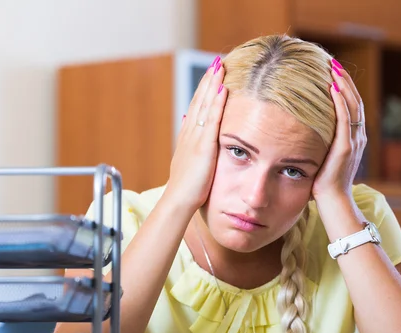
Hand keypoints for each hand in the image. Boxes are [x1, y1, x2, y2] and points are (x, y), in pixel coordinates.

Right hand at [165, 56, 227, 213]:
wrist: (178, 202)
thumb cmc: (186, 190)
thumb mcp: (189, 165)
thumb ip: (191, 148)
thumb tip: (190, 132)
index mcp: (187, 139)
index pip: (196, 109)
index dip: (204, 92)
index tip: (212, 77)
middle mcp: (189, 134)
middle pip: (199, 101)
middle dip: (208, 81)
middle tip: (217, 62)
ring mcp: (195, 139)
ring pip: (204, 106)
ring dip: (212, 85)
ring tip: (220, 66)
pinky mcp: (202, 147)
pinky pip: (211, 120)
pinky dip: (216, 103)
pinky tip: (223, 89)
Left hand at [312, 61, 366, 202]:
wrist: (332, 201)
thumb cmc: (324, 183)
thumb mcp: (322, 157)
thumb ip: (319, 142)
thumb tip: (302, 128)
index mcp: (353, 137)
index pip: (351, 105)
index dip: (345, 86)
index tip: (333, 70)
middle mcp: (358, 136)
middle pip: (354, 100)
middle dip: (344, 79)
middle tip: (333, 61)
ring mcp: (354, 141)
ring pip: (352, 105)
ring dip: (343, 84)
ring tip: (333, 67)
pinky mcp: (346, 148)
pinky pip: (345, 119)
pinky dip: (340, 101)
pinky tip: (332, 87)